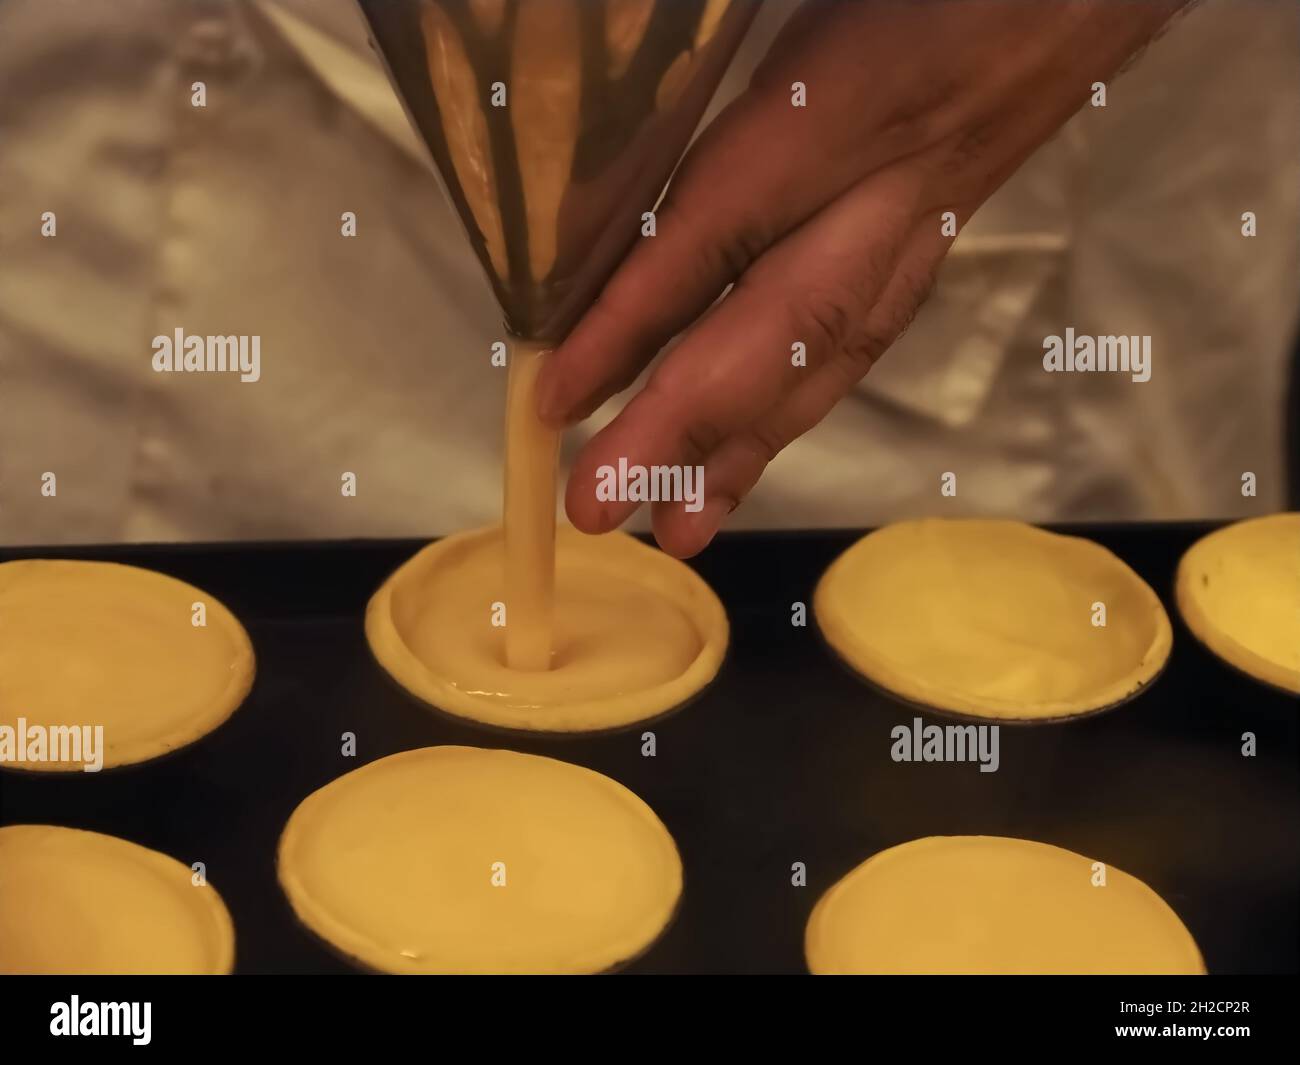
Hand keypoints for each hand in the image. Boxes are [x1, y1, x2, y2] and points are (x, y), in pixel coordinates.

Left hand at [535, 0, 1185, 556]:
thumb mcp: (789, 24)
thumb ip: (701, 81)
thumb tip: (600, 190)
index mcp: (837, 105)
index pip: (711, 236)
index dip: (629, 324)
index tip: (555, 396)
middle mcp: (881, 191)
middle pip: (770, 333)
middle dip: (680, 434)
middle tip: (602, 510)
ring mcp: (914, 236)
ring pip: (820, 362)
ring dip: (742, 456)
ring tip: (678, 529)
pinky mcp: (927, 256)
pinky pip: (852, 350)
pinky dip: (790, 417)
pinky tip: (748, 460)